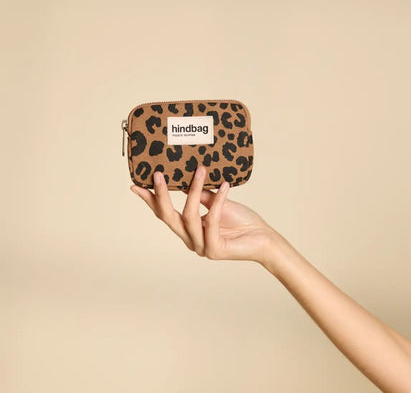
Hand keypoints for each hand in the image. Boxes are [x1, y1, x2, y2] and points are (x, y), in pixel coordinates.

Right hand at [130, 165, 281, 262]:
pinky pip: (211, 220)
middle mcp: (191, 240)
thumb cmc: (242, 221)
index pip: (164, 214)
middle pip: (168, 217)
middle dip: (161, 195)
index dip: (150, 200)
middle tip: (157, 174)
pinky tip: (225, 186)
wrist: (264, 238)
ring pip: (189, 216)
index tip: (136, 184)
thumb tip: (185, 177)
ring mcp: (201, 247)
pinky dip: (217, 201)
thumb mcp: (217, 203)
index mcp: (189, 230)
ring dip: (193, 191)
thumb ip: (201, 195)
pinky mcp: (214, 250)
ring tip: (200, 170)